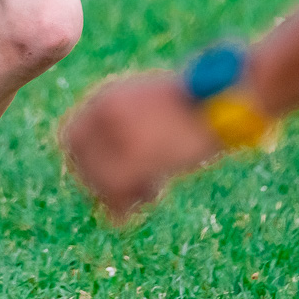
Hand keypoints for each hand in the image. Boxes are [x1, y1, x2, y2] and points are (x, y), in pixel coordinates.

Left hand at [58, 70, 225, 222]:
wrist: (226, 96)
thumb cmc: (196, 107)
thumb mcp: (150, 111)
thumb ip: (122, 132)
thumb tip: (105, 176)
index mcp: (106, 95)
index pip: (71, 138)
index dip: (86, 163)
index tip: (108, 177)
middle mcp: (103, 110)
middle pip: (77, 162)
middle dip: (99, 182)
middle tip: (133, 190)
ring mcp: (117, 132)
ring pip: (95, 181)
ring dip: (120, 195)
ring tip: (153, 190)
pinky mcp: (135, 154)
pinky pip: (114, 192)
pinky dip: (130, 203)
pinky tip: (159, 192)